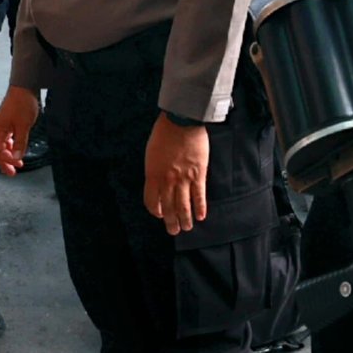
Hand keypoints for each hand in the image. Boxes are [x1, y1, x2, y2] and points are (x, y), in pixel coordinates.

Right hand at [0, 86, 41, 175]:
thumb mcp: (24, 126)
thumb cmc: (23, 103)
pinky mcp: (8, 122)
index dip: (5, 160)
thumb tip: (16, 158)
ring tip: (18, 164)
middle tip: (12, 173)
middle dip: (4, 162)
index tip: (16, 164)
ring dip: (9, 155)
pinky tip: (18, 149)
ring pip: (2, 145)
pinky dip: (12, 146)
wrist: (25, 86)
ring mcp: (3, 125)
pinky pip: (7, 138)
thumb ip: (20, 143)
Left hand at [144, 114, 209, 234]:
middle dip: (171, 222)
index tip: (159, 214)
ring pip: (184, 206)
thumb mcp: (151, 152)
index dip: (155, 210)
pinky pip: (199, 196)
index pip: (151, 201)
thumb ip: (154, 170)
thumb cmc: (164, 133)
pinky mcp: (198, 174)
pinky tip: (201, 216)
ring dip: (185, 219)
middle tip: (173, 231)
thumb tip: (157, 182)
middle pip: (168, 207)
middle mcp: (167, 180)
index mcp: (153, 174)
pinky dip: (200, 208)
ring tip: (187, 228)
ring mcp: (183, 179)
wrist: (181, 121)